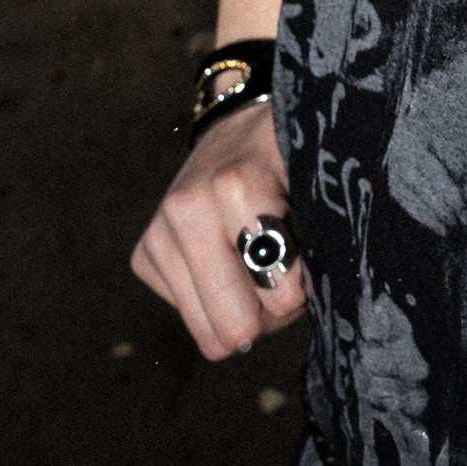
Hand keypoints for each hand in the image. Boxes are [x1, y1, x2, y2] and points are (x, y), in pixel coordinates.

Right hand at [129, 96, 307, 359]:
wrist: (237, 130)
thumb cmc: (288, 157)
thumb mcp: (317, 179)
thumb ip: (323, 233)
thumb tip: (314, 297)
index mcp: (236, 185)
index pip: (280, 296)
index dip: (304, 292)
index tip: (312, 265)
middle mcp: (186, 210)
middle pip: (235, 329)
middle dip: (268, 316)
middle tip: (285, 278)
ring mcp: (159, 234)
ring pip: (209, 335)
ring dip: (241, 310)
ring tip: (258, 267)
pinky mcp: (143, 255)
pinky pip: (189, 317)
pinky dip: (213, 298)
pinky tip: (227, 259)